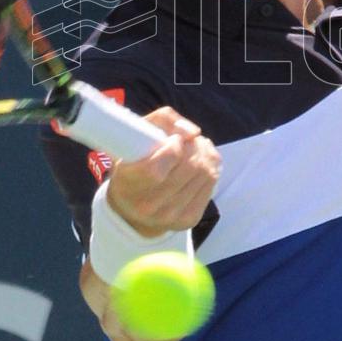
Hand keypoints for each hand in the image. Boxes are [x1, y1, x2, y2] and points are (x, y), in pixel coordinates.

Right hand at [106, 107, 220, 237]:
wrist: (130, 210)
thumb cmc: (132, 164)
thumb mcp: (134, 135)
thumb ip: (163, 120)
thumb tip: (193, 132)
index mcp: (129, 183)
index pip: (166, 161)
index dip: (176, 144)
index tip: (173, 139)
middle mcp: (150, 204)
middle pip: (191, 166)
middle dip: (194, 146)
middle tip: (188, 140)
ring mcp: (170, 215)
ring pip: (206, 174)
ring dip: (205, 154)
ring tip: (195, 147)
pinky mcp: (188, 220)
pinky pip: (211, 185)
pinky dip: (211, 167)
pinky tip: (201, 161)